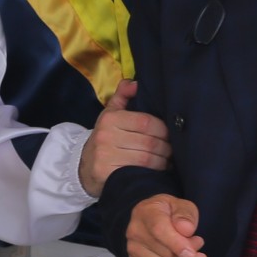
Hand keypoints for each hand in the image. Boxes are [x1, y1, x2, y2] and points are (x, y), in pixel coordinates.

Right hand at [78, 79, 171, 196]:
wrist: (84, 167)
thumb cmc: (105, 137)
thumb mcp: (110, 114)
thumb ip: (123, 95)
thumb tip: (136, 82)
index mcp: (110, 118)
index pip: (146, 122)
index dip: (163, 130)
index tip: (170, 135)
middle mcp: (106, 136)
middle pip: (149, 142)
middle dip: (166, 148)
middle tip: (172, 150)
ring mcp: (105, 156)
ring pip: (146, 159)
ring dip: (162, 161)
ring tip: (168, 160)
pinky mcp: (106, 174)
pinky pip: (138, 173)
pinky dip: (152, 173)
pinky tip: (158, 171)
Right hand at [126, 195, 206, 256]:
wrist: (150, 216)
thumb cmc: (168, 211)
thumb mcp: (180, 204)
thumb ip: (184, 215)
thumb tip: (186, 230)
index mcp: (146, 213)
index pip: (160, 231)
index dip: (178, 244)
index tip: (194, 253)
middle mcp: (135, 233)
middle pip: (165, 254)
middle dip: (189, 256)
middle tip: (200, 245)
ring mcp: (134, 251)